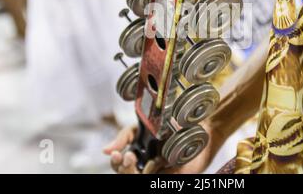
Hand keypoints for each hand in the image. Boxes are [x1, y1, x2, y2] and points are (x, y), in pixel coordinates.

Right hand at [103, 122, 221, 173]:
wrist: (198, 126)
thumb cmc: (170, 126)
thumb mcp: (142, 127)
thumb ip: (124, 137)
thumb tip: (104, 151)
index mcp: (137, 154)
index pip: (118, 164)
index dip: (115, 162)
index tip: (115, 153)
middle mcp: (145, 165)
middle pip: (125, 174)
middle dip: (123, 167)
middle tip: (130, 156)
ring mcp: (156, 171)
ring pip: (137, 177)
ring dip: (134, 171)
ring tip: (142, 158)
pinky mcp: (168, 176)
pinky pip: (153, 177)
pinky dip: (151, 172)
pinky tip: (157, 162)